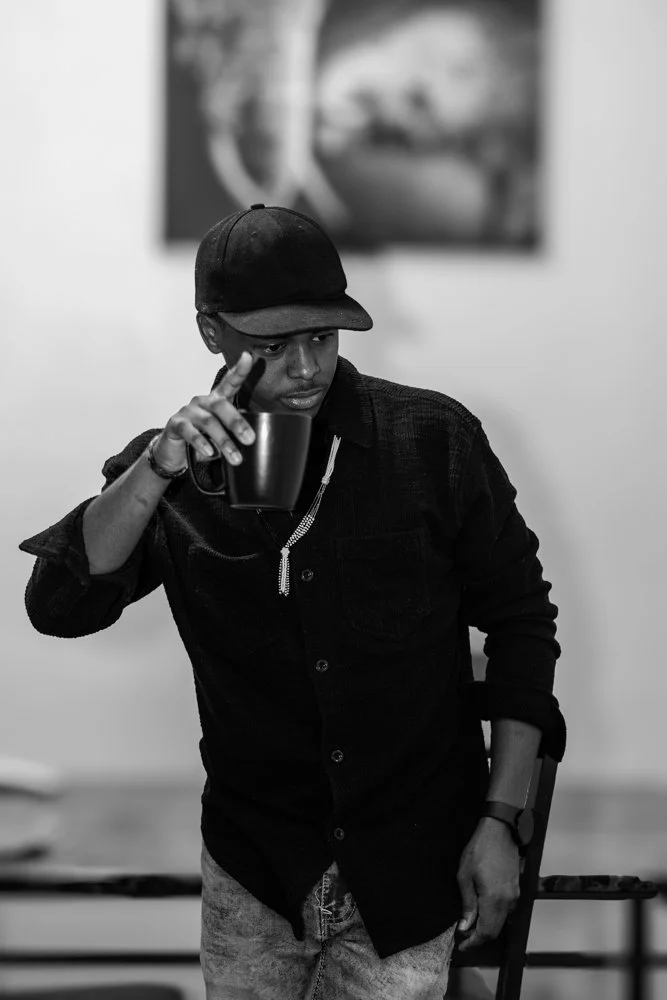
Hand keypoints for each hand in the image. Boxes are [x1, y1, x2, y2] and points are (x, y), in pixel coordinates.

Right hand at [153, 352, 257, 470]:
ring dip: (224, 441)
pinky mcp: (176, 424)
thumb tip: (252, 440)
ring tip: (235, 458)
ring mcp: (188, 411)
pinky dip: (201, 442)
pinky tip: (210, 452)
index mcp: (217, 401)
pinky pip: (190, 432)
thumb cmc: (203, 441)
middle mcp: (203, 402)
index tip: (248, 357)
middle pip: (221, 405)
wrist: (175, 453)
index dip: (239, 370)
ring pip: (208, 421)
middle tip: (250, 439)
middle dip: (237, 423)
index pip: (230, 382)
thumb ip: (235, 434)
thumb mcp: (223, 436)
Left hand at [456, 817, 520, 951]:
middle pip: (495, 930)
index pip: (486, 932)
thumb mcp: (465, 876)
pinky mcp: (516, 889)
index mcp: (494, 899)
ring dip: (486, 926)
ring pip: (501, 921)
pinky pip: (506, 910)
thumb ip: (467, 903)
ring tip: (469, 922)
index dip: (473, 942)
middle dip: (479, 937)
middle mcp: (508, 901)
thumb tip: (465, 925)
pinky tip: (482, 910)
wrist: (500, 831)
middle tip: (463, 935)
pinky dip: (494, 916)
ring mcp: (514, 895)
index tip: (462, 944)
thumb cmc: (480, 849)